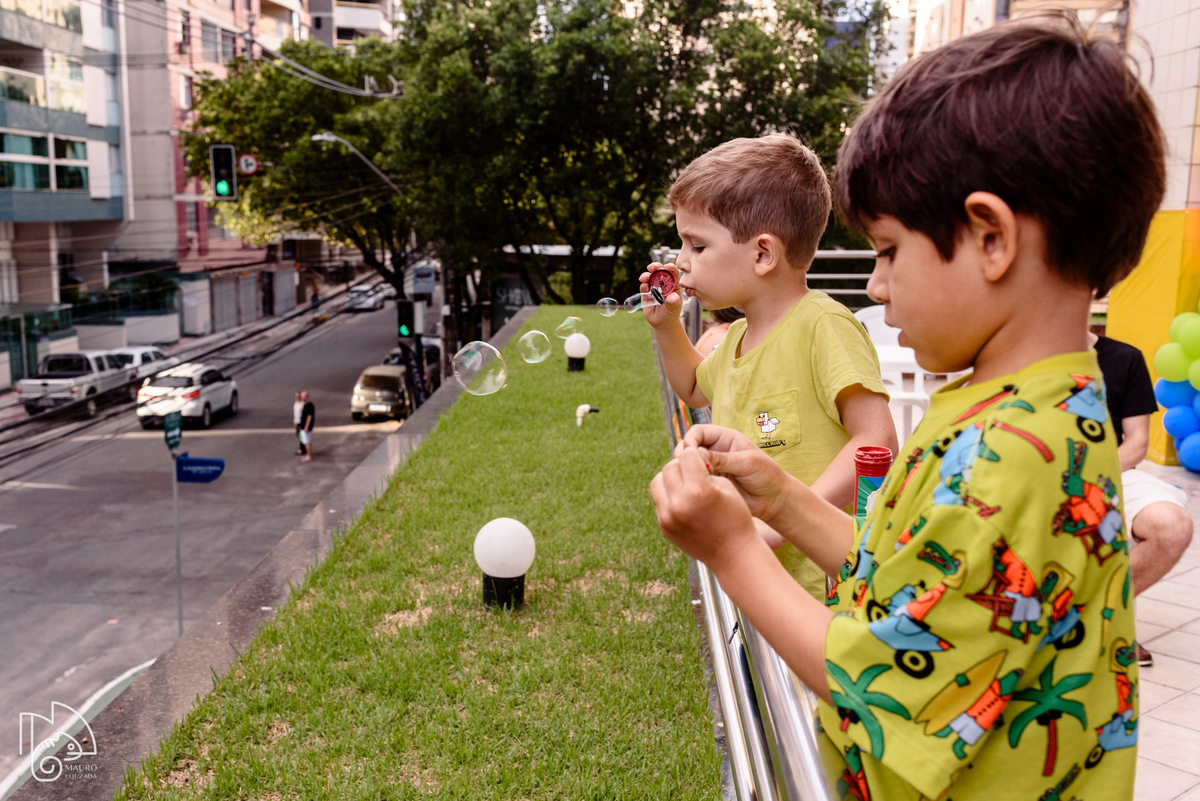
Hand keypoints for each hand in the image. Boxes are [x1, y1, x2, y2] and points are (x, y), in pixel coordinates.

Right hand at [638, 263, 682, 327]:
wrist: (662, 323)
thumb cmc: (671, 314)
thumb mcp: (674, 309)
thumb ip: (674, 302)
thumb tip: (673, 297)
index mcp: (673, 285)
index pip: (673, 273)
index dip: (670, 267)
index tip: (666, 267)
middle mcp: (663, 284)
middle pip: (659, 271)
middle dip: (655, 267)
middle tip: (652, 267)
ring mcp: (654, 288)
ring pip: (650, 277)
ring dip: (646, 275)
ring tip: (645, 278)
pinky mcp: (646, 293)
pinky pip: (643, 287)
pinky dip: (643, 285)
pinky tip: (644, 287)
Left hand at [650, 445, 759, 565]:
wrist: (733, 554)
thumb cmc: (735, 517)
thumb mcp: (726, 486)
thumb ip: (704, 469)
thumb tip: (685, 458)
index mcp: (698, 490)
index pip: (686, 456)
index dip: (694, 455)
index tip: (699, 458)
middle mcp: (679, 503)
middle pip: (669, 468)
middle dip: (681, 466)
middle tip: (693, 472)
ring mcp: (667, 517)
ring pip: (658, 482)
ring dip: (670, 479)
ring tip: (685, 484)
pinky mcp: (664, 526)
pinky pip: (659, 500)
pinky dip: (669, 496)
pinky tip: (684, 501)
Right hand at [676, 425, 789, 522]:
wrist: (773, 501)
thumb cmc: (766, 476)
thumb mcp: (746, 463)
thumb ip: (722, 459)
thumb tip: (695, 455)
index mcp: (725, 438)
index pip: (697, 432)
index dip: (689, 440)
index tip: (688, 454)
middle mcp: (715, 451)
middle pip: (688, 447)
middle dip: (684, 457)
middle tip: (687, 470)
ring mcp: (711, 468)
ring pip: (688, 466)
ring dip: (686, 472)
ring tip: (694, 481)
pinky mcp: (709, 484)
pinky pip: (693, 481)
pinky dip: (691, 484)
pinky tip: (696, 491)